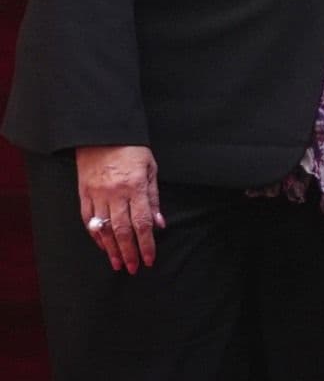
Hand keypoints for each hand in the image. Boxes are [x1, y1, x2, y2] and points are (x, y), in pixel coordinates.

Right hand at [76, 145, 165, 273]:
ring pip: (104, 229)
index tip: (149, 259)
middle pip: (122, 230)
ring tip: (118, 264)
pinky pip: (89, 221)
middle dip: (129, 252)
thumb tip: (159, 224)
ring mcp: (97, 194)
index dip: (146, 244)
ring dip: (112, 250)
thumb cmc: (132, 149)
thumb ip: (153, 198)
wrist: (103, 133)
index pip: (142, 222)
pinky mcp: (84, 194)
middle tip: (133, 268)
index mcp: (135, 186)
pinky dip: (96, 236)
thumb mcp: (150, 168)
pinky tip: (103, 247)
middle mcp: (115, 193)